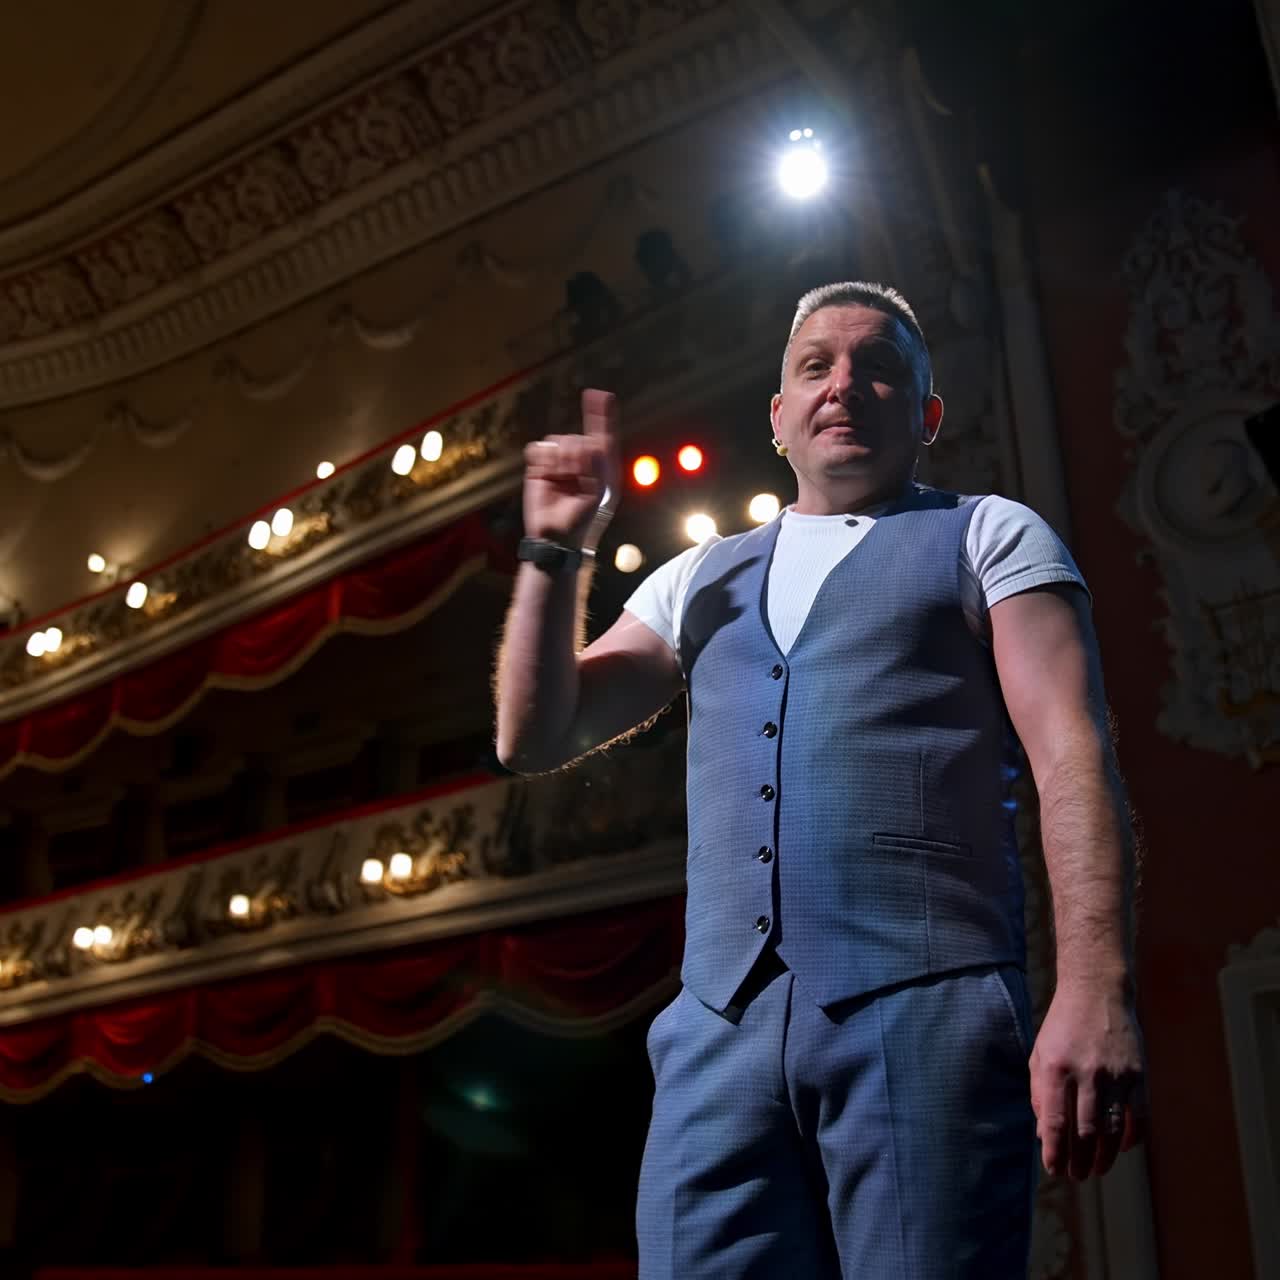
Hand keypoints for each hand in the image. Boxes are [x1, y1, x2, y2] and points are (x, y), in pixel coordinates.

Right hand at [522, 389, 619, 548]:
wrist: (555, 536)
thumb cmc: (582, 519)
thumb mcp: (598, 492)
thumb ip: (596, 465)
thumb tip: (589, 443)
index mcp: (600, 466)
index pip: (603, 434)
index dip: (601, 414)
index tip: (599, 394)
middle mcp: (581, 461)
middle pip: (576, 437)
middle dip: (573, 454)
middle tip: (573, 475)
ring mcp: (560, 463)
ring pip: (556, 441)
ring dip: (557, 458)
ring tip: (559, 478)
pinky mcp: (540, 467)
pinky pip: (538, 448)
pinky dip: (540, 457)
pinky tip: (545, 472)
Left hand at [1029, 977, 1145, 1179]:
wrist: (1097, 991)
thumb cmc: (1062, 1025)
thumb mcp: (1040, 1052)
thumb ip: (1039, 1093)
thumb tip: (1044, 1135)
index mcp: (1055, 1067)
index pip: (1055, 1122)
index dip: (1054, 1151)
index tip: (1053, 1169)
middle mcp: (1086, 1072)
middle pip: (1085, 1131)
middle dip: (1079, 1160)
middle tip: (1076, 1176)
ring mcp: (1116, 1074)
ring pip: (1113, 1129)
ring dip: (1104, 1156)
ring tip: (1096, 1170)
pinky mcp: (1140, 1074)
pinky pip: (1139, 1117)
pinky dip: (1131, 1138)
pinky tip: (1121, 1148)